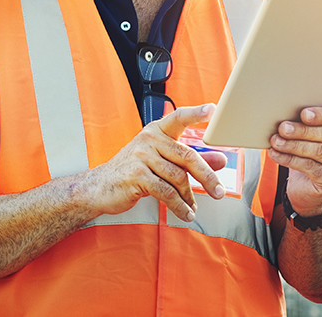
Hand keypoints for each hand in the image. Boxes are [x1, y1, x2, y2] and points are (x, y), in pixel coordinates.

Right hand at [77, 104, 227, 222]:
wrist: (100, 187)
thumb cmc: (133, 171)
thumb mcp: (162, 162)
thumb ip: (190, 160)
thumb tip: (221, 160)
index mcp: (156, 131)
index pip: (178, 117)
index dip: (196, 113)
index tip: (212, 109)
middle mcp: (149, 139)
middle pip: (187, 156)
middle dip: (206, 176)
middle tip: (219, 191)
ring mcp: (141, 156)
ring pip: (178, 177)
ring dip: (189, 197)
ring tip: (193, 207)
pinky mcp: (136, 175)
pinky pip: (166, 192)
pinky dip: (179, 205)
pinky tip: (184, 213)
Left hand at [267, 102, 321, 216]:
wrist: (312, 185)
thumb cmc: (315, 149)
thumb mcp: (320, 131)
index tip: (303, 113)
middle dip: (302, 131)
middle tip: (282, 127)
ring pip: (319, 152)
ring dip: (293, 145)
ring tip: (275, 140)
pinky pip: (311, 168)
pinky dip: (290, 160)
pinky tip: (276, 154)